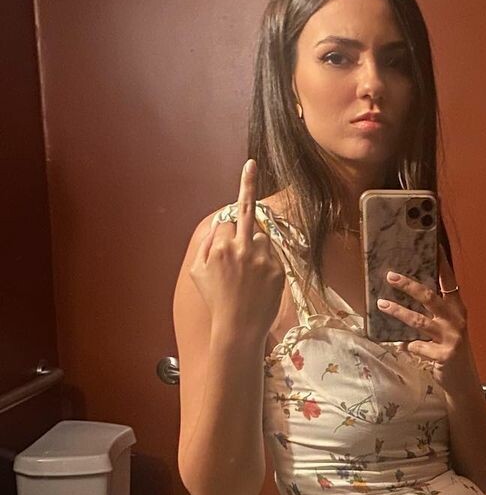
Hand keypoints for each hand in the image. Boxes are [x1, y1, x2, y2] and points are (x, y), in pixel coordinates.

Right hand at [189, 158, 283, 343]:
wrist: (238, 327)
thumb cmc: (216, 300)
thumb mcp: (197, 272)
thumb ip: (205, 244)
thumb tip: (217, 224)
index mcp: (220, 247)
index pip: (227, 222)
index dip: (226, 233)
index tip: (244, 185)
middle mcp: (242, 248)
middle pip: (247, 214)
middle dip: (247, 188)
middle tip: (251, 166)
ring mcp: (262, 259)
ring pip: (262, 237)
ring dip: (256, 247)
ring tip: (249, 274)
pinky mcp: (278, 270)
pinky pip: (273, 254)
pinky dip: (268, 262)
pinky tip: (260, 281)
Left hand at [376, 245, 476, 388]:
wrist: (463, 382)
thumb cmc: (451, 351)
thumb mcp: (447, 328)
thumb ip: (435, 311)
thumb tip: (412, 290)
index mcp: (457, 310)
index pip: (449, 282)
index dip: (442, 265)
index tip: (435, 246)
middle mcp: (456, 321)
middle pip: (430, 297)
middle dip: (409, 286)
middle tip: (391, 276)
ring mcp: (451, 338)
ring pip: (419, 321)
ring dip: (399, 312)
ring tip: (382, 304)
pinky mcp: (444, 355)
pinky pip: (416, 347)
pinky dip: (404, 345)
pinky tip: (397, 345)